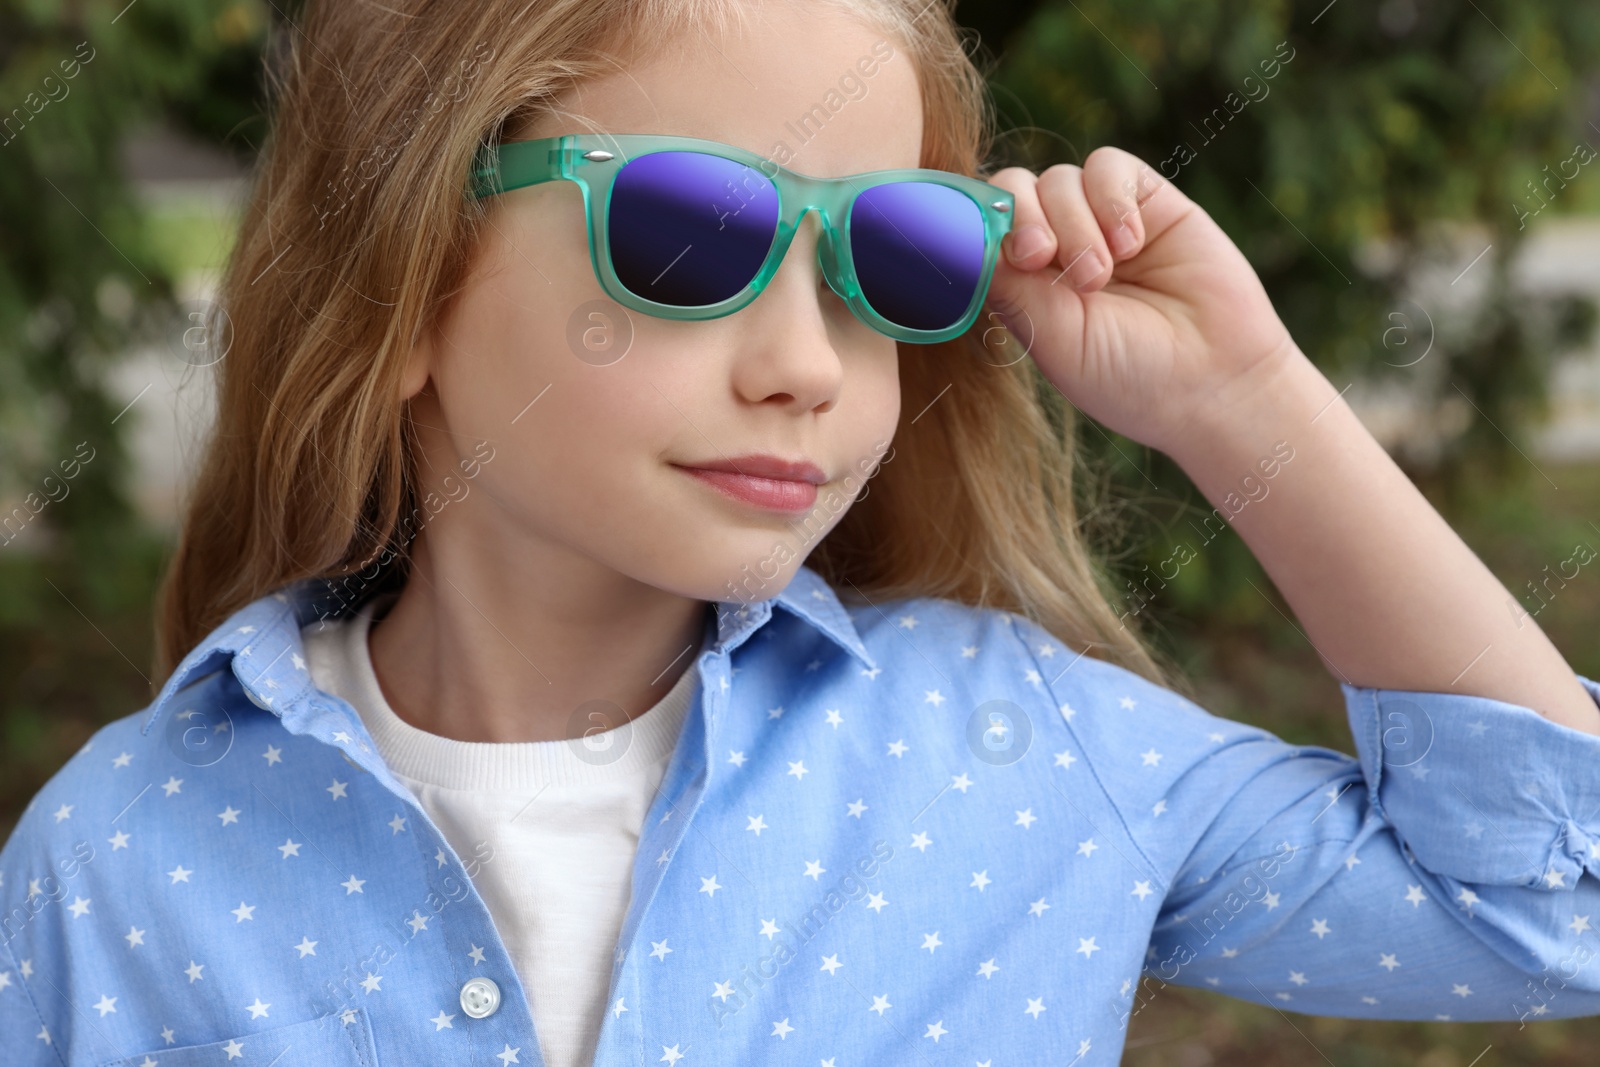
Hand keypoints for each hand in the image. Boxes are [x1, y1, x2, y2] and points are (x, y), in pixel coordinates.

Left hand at [982, 148, 1297, 456]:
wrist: (1215, 381)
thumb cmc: (1128, 377)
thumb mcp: (1053, 338)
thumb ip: (1008, 284)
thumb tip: (961, 235)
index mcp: (1023, 285)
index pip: (981, 230)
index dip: (979, 228)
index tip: (996, 259)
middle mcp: (1057, 249)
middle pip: (1012, 192)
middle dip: (1019, 218)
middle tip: (1040, 258)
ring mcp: (1101, 222)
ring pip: (1057, 180)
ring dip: (1074, 223)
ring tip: (1102, 275)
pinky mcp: (1146, 201)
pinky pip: (1107, 166)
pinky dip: (1110, 198)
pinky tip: (1131, 244)